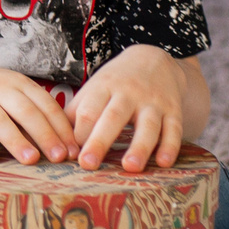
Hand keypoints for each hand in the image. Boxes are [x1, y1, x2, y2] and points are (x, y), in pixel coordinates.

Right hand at [0, 58, 74, 165]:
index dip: (61, 128)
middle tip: (58, 157)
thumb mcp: (17, 94)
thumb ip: (38, 113)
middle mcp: (0, 88)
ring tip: (30, 159)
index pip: (45, 105)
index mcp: (20, 84)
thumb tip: (67, 145)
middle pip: (25, 112)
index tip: (72, 151)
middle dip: (44, 135)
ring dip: (16, 140)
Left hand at [68, 44, 191, 173]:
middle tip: (88, 164)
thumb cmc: (115, 82)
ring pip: (147, 125)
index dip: (78, 133)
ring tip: (130, 167)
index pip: (88, 110)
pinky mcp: (173, 110)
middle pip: (113, 117)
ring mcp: (153, 102)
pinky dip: (170, 146)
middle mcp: (128, 93)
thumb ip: (76, 112)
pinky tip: (164, 163)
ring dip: (139, 147)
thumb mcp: (94, 89)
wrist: (153, 60)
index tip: (70, 156)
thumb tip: (55, 140)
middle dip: (100, 141)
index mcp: (103, 87)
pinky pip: (173, 129)